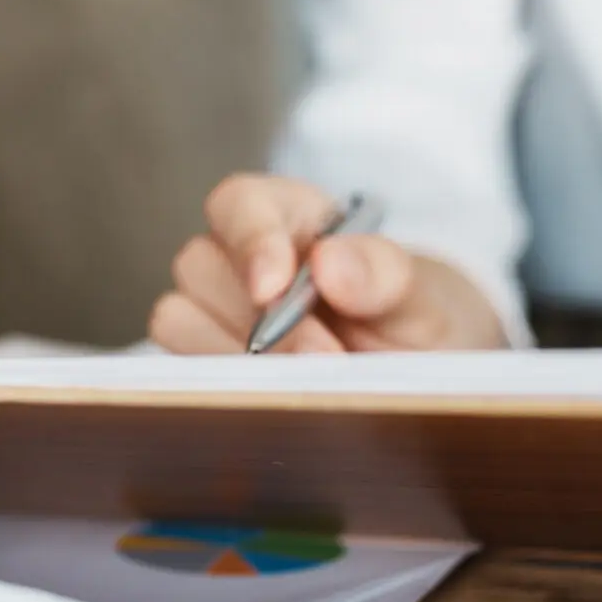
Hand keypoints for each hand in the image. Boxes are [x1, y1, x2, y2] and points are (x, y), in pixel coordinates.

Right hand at [147, 173, 505, 353]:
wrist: (418, 375)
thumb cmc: (413, 322)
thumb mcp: (422, 297)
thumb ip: (383, 273)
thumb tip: (328, 262)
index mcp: (289, 216)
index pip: (240, 203)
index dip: (249, 241)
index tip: (274, 287)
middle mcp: (239, 256)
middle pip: (200, 266)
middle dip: (262, 323)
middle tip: (326, 359)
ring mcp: (212, 308)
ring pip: (178, 317)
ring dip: (238, 357)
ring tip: (307, 382)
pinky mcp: (201, 357)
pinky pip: (180, 367)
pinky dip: (222, 386)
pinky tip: (274, 397)